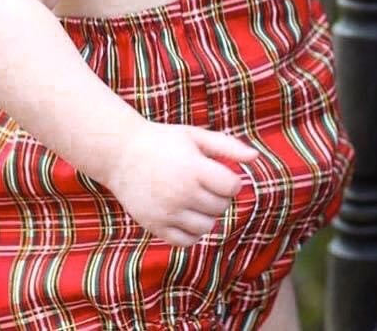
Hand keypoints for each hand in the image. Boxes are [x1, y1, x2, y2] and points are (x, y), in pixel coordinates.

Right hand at [104, 118, 259, 246]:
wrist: (120, 153)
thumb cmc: (162, 141)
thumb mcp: (194, 136)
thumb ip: (226, 146)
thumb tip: (256, 158)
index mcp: (194, 168)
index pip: (232, 187)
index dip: (230, 180)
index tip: (217, 172)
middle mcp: (181, 193)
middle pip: (221, 207)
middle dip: (217, 195)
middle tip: (201, 181)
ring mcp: (168, 212)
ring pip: (207, 226)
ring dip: (206, 214)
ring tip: (192, 197)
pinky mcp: (156, 226)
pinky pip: (187, 241)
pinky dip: (192, 231)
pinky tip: (184, 213)